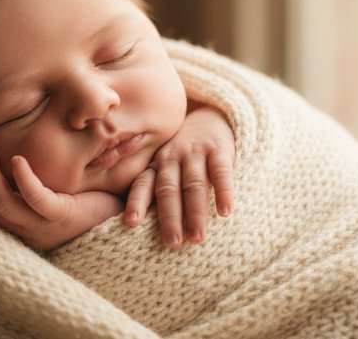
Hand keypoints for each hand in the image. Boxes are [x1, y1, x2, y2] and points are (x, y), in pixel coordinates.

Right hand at [0, 149, 122, 250]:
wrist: (126, 211)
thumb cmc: (94, 198)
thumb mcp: (59, 189)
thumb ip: (39, 178)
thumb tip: (14, 150)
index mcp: (28, 226)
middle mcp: (31, 231)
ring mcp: (44, 226)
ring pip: (5, 204)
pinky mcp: (61, 216)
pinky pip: (35, 198)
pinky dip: (24, 179)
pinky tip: (17, 160)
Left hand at [124, 105, 234, 247]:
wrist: (211, 115)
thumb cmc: (184, 152)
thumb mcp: (165, 163)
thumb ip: (154, 186)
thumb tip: (134, 225)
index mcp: (157, 164)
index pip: (144, 183)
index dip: (137, 201)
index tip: (131, 222)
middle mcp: (172, 157)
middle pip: (168, 189)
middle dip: (169, 217)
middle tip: (172, 242)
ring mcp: (196, 152)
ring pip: (194, 184)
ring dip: (195, 212)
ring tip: (197, 237)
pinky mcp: (220, 149)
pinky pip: (221, 171)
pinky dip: (224, 191)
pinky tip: (226, 211)